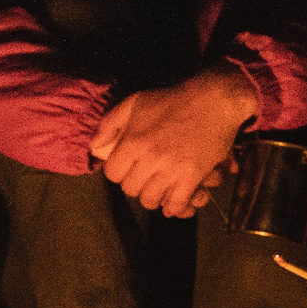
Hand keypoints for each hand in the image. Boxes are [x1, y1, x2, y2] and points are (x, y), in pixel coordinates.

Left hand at [88, 66, 257, 216]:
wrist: (212, 100)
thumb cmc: (171, 100)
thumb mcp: (134, 102)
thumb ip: (110, 124)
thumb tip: (94, 147)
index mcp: (132, 142)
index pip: (113, 174)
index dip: (118, 173)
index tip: (127, 168)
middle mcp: (149, 159)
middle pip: (131, 189)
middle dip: (135, 185)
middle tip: (144, 179)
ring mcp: (171, 169)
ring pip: (151, 200)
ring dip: (153, 197)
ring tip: (158, 190)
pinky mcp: (192, 176)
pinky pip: (176, 203)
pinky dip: (173, 208)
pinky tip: (173, 204)